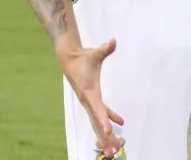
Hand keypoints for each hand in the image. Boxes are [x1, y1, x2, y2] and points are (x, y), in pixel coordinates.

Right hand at [58, 39, 123, 157]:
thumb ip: (105, 49)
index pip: (98, 109)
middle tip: (112, 152)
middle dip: (105, 138)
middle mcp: (88, 101)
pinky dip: (110, 119)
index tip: (110, 131)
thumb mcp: (95, 53)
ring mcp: (89, 101)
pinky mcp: (92, 99)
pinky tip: (121, 123)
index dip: (104, 120)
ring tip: (114, 148)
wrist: (70, 58)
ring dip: (106, 134)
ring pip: (98, 121)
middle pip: (97, 122)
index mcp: (90, 92)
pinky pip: (102, 113)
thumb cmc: (83, 57)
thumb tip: (113, 41)